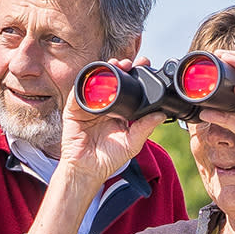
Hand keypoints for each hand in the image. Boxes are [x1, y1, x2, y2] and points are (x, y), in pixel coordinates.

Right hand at [58, 58, 163, 182]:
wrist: (87, 170)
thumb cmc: (108, 159)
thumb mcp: (132, 143)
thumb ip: (145, 128)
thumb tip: (161, 114)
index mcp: (119, 111)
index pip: (129, 88)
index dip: (136, 75)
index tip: (144, 65)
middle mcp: (104, 106)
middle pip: (112, 80)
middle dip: (121, 68)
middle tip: (129, 63)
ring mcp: (89, 107)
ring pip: (96, 83)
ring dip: (104, 71)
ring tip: (114, 65)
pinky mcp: (73, 111)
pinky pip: (77, 94)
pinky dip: (85, 84)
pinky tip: (94, 79)